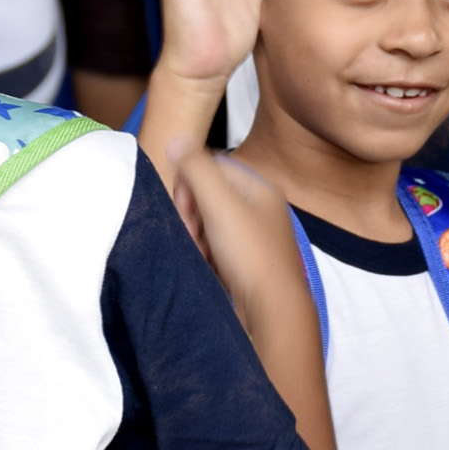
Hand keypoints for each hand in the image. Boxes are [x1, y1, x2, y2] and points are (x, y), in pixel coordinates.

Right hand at [171, 143, 298, 317]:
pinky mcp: (245, 261)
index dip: (190, 185)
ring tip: (201, 254)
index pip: (211, 168)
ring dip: (195, 236)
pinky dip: (204, 254)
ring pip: (207, 223)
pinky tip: (207, 266)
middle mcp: (259, 209)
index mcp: (259, 188)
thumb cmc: (251, 257)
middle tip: (193, 234)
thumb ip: (195, 168)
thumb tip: (176, 140)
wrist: (271, 309)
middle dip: (191, 214)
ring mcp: (253, 236)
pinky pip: (213, 247)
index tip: (185, 208)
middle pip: (207, 196)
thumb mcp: (219, 204)